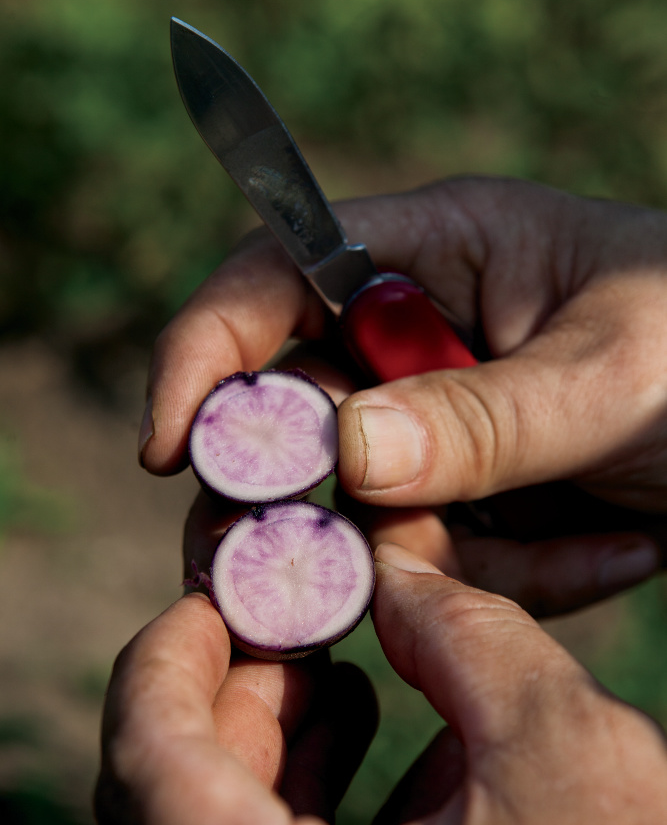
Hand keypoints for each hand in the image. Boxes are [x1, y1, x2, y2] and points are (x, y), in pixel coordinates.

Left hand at [95, 545, 666, 824]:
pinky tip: (394, 756)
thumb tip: (396, 566)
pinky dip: (320, 818)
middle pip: (178, 812)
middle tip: (288, 623)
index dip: (169, 656)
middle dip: (235, 696)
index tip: (215, 595)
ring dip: (277, 753)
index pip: (148, 768)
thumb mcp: (563, 749)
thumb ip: (461, 632)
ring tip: (338, 674)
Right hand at [143, 177, 666, 611]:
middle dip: (315, 501)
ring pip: (376, 512)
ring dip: (463, 554)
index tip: (167, 447)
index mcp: (440, 252)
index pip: (276, 279)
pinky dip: (526, 572)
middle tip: (320, 572)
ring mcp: (447, 424)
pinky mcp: (479, 494)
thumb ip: (483, 418)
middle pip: (298, 416)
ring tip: (600, 537)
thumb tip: (344, 458)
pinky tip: (627, 545)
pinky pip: (447, 555)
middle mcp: (422, 336)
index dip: (206, 354)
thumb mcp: (614, 377)